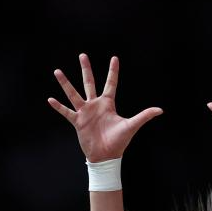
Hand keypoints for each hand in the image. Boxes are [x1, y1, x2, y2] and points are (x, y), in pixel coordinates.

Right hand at [48, 54, 162, 161]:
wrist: (107, 155)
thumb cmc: (119, 141)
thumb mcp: (132, 125)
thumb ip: (144, 116)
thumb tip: (160, 110)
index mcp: (108, 104)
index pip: (111, 83)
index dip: (113, 71)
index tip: (114, 58)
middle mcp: (95, 105)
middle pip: (89, 83)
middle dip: (86, 69)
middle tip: (83, 55)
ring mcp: (85, 112)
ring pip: (74, 94)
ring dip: (66, 84)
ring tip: (57, 71)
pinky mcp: (77, 122)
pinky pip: (66, 112)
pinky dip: (58, 106)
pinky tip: (50, 99)